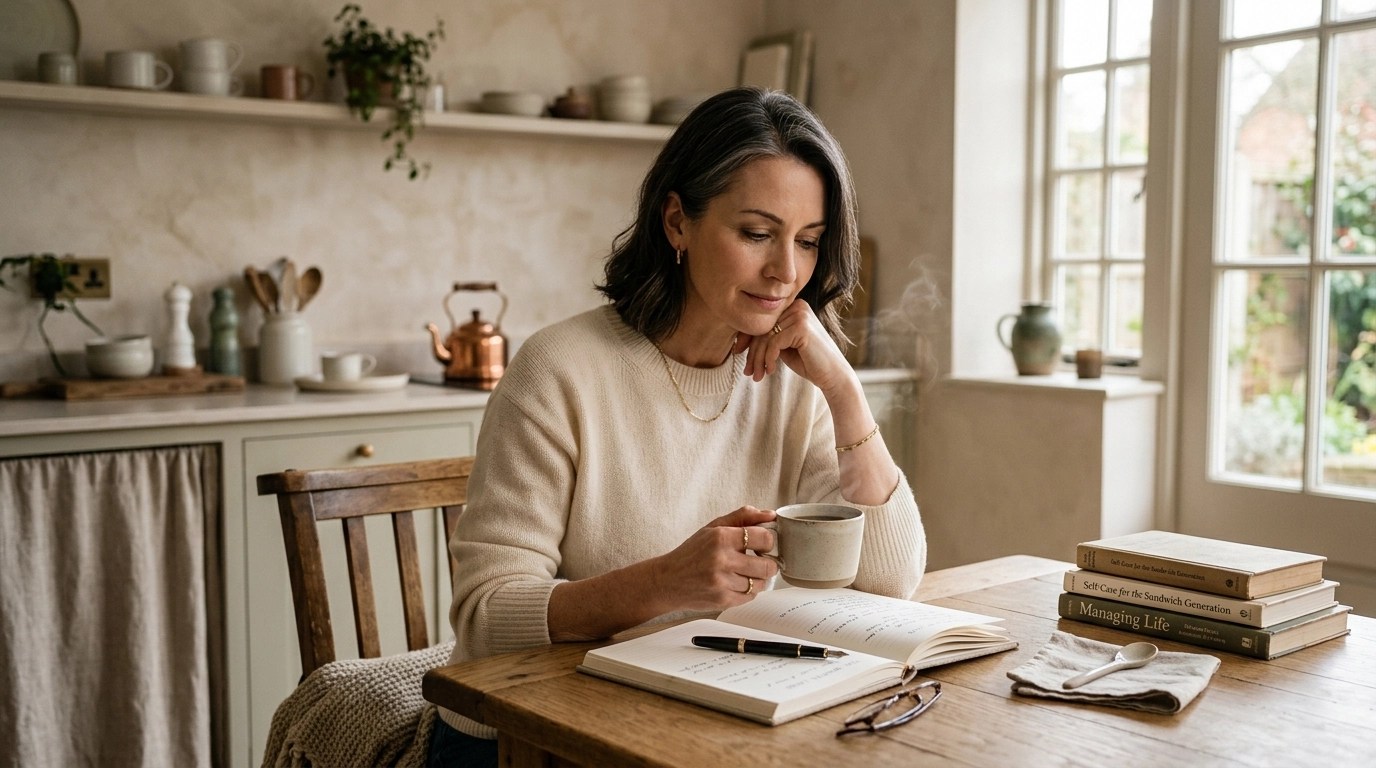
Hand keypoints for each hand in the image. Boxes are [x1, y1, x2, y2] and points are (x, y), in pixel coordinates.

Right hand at [647, 506, 778, 611]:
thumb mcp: (713, 528)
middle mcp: (722, 560)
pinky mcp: (722, 600)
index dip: (769, 541)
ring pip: (760, 583)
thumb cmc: (692, 553)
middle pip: (768, 565)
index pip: (765, 538)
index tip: (764, 544)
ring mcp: (722, 582)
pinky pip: (750, 596)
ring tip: (745, 572)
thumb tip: (770, 514)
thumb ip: (742, 517)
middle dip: (768, 563)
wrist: (667, 580)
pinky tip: (736, 583)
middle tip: (761, 560)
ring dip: (758, 578)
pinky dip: (748, 591)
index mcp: (721, 537)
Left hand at [735, 298, 850, 391]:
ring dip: (758, 359)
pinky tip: (771, 371)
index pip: (763, 321)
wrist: (833, 375)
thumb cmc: (808, 362)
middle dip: (752, 352)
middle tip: (748, 372)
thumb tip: (740, 338)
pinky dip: (769, 359)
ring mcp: (800, 315)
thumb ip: (768, 337)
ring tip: (757, 375)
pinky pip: (774, 343)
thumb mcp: (784, 346)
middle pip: (763, 328)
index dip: (747, 338)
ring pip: (766, 337)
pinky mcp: (801, 327)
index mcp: (793, 307)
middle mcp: (798, 306)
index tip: (737, 353)